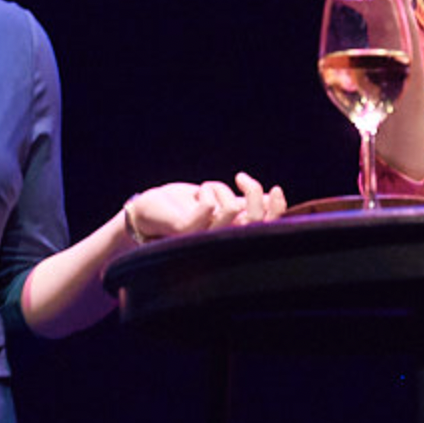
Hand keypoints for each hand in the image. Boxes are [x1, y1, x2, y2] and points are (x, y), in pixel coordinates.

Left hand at [129, 172, 287, 239]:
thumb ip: (242, 204)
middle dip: (253, 195)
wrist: (146, 211)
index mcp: (232, 238)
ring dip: (217, 190)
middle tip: (240, 178)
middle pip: (255, 222)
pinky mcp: (185, 234)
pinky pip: (207, 211)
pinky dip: (206, 195)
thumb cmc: (183, 207)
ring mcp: (203, 242)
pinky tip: (196, 196)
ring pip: (230, 210)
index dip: (277, 210)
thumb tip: (271, 198)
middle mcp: (221, 244)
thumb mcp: (218, 202)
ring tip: (201, 191)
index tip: (276, 188)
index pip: (266, 229)